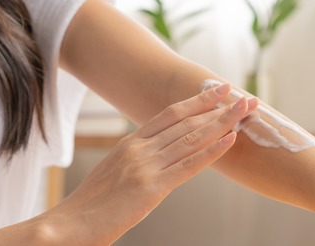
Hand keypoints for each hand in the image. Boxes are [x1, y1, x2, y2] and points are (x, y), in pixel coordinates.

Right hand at [52, 84, 257, 244]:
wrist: (69, 225)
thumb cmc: (90, 207)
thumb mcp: (113, 174)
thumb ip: (136, 162)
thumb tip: (158, 157)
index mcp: (129, 144)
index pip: (169, 114)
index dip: (196, 101)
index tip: (218, 90)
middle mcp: (139, 149)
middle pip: (185, 121)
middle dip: (218, 108)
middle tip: (243, 96)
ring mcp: (145, 166)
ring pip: (191, 138)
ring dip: (222, 122)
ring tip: (245, 110)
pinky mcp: (151, 188)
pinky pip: (188, 166)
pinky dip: (212, 151)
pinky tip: (230, 141)